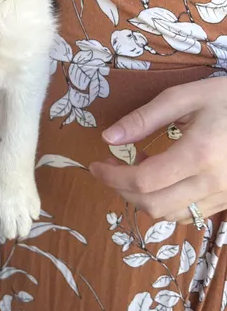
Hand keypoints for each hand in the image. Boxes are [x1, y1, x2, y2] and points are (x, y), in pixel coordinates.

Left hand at [90, 78, 226, 224]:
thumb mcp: (184, 96)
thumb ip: (144, 118)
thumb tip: (108, 138)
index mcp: (198, 154)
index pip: (143, 181)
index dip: (112, 176)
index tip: (96, 164)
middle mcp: (212, 182)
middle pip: (154, 205)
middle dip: (122, 190)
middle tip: (110, 168)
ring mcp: (224, 195)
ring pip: (172, 215)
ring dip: (144, 198)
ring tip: (137, 168)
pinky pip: (191, 214)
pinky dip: (167, 203)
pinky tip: (163, 179)